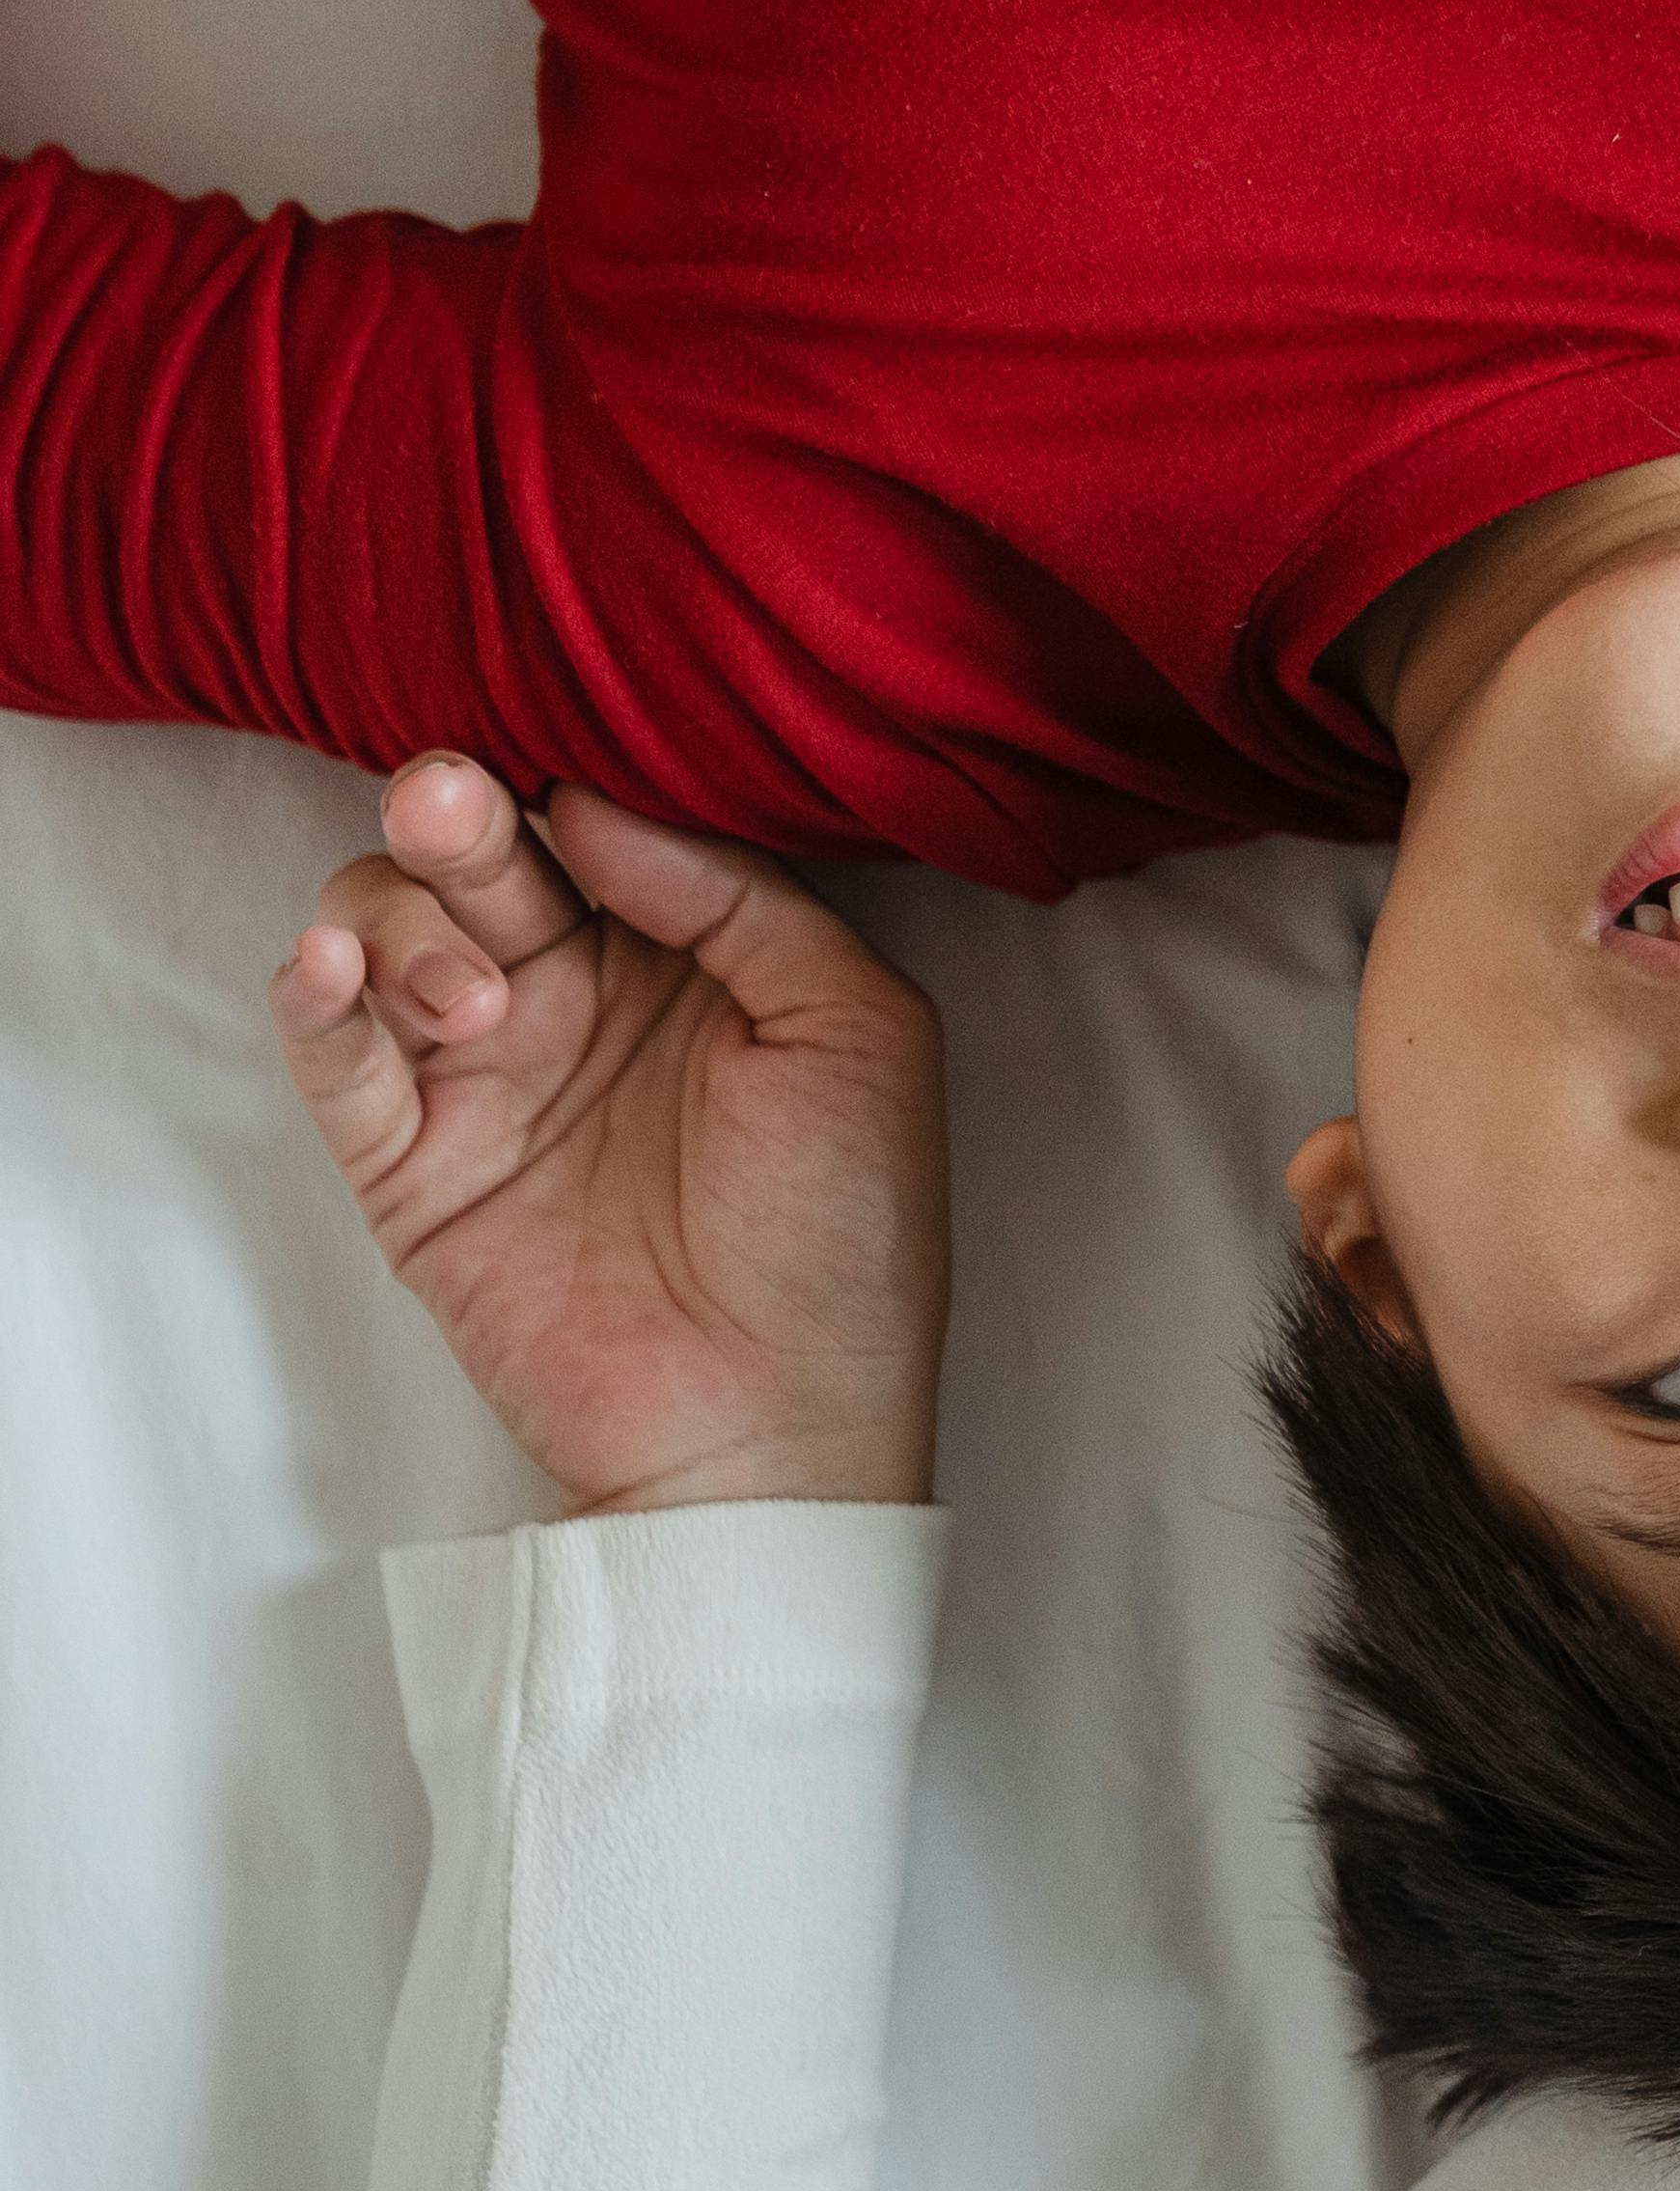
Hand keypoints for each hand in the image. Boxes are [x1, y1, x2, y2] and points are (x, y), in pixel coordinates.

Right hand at [272, 760, 945, 1515]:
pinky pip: (331, 1057)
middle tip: (453, 806)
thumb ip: (743, 899)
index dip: (568, 781)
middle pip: (477, 856)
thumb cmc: (845, 1229)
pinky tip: (330, 968)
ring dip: (408, 925)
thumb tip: (598, 804)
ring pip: (386, 929)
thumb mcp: (856, 1029)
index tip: (565, 773)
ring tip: (478, 1001)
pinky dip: (311, 1000)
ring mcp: (486, 1074)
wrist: (772, 1417)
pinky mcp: (411, 1163)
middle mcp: (579, 993)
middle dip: (454, 814)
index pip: (597, 822)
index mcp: (692, 951)